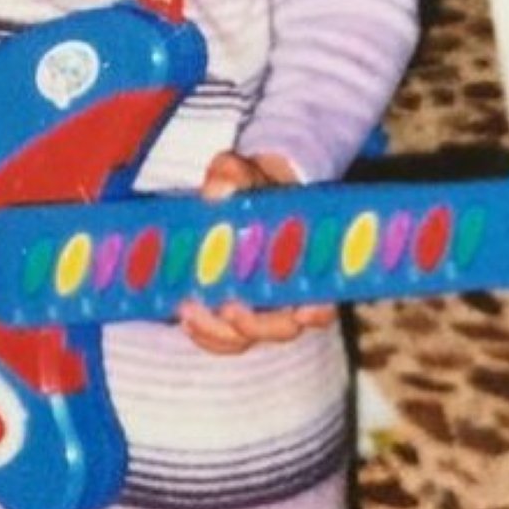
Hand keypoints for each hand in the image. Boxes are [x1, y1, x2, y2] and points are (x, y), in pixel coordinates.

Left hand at [178, 152, 336, 355]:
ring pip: (246, 337)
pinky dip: (204, 331)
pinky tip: (185, 314)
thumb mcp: (241, 171)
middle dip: (254, 325)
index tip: (302, 312)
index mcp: (305, 263)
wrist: (242, 194)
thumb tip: (218, 189)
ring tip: (189, 310)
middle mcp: (287, 295)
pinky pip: (222, 335)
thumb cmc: (252, 184)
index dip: (315, 311)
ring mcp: (259, 307)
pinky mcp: (231, 310)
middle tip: (228, 308)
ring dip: (218, 331)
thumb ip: (232, 174)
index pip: (323, 300)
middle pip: (281, 329)